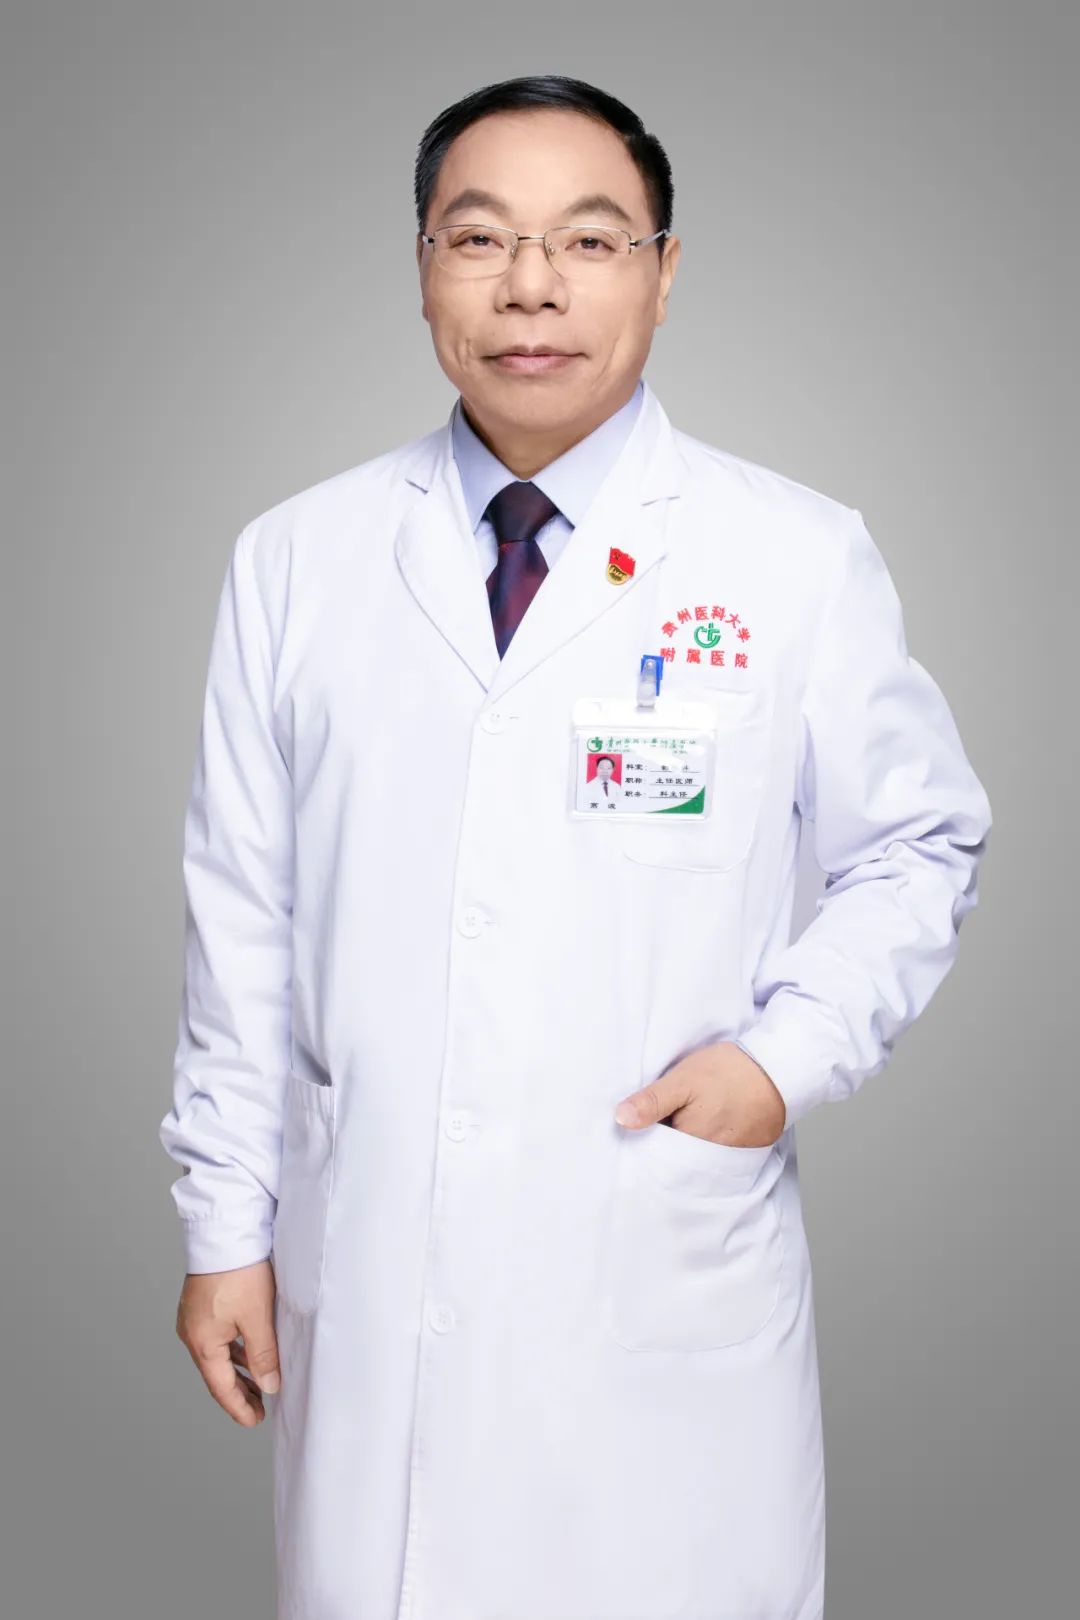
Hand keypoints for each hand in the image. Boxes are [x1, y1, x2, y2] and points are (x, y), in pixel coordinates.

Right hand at [174, 1259, 279, 1426]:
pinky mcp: (201, 1304)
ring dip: (237, 1370)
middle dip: (238, 1392)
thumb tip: (269, 1386)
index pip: (221, 1387)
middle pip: (216, 1373)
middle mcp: (192, 1333)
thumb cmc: (239, 1272)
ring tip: (259, 1381)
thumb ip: (263, 1355)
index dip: (239, 1407)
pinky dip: (233, 1349)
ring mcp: (194, 1318)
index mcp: (202, 1343)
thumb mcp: (257, 1318)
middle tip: (259, 1408)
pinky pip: (217, 1337)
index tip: (254, 1420)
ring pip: (217, 1355)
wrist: (224, 1233)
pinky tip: (249, 1350)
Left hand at [613, 1040, 786, 1147]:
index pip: (655, 1148)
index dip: (647, 1132)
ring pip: (695, 1153)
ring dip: (688, 1138)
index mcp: (688, 1142)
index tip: (646, 1118)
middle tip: (669, 1111)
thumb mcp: (683, 1080)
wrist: (778, 1069)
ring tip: (692, 1113)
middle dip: (667, 1137)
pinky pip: (717, 1152)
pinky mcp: (744, 1150)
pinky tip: (709, 1119)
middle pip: (675, 1154)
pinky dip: (709, 1139)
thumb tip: (621, 1119)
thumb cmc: (729, 1072)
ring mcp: (728, 1157)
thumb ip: (652, 1102)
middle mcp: (707, 1158)